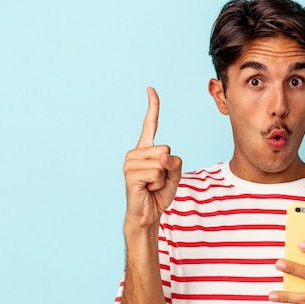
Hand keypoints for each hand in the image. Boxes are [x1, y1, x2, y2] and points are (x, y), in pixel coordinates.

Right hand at [123, 87, 181, 228]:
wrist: (148, 213)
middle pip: (167, 148)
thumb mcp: (174, 174)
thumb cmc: (159, 193)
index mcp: (146, 149)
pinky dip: (158, 184)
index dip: (152, 107)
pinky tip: (147, 189)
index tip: (151, 89)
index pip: (150, 124)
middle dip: (170, 167)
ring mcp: (130, 162)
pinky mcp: (130, 173)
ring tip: (152, 185)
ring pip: (162, 162)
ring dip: (163, 178)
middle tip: (158, 180)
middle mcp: (135, 152)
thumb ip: (174, 161)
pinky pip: (156, 172)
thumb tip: (163, 156)